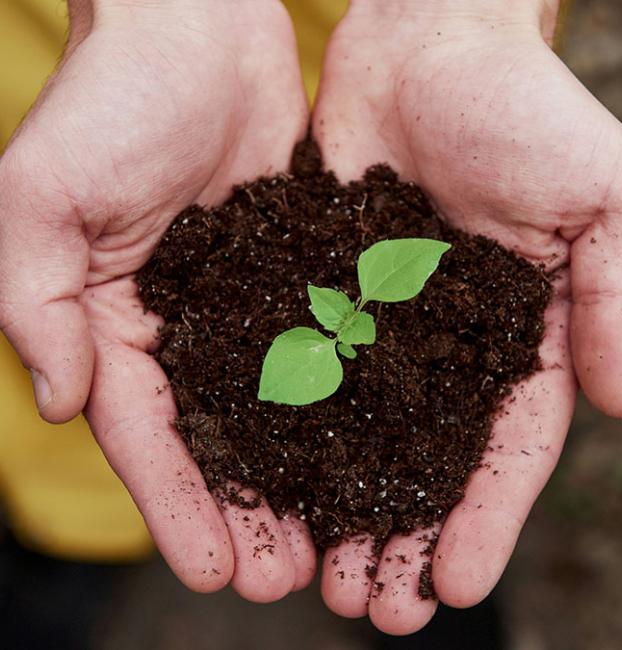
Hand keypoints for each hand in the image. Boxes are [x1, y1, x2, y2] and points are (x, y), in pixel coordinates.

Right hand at [0, 0, 316, 599]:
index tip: (214, 571)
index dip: (177, 506)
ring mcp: (246, 304)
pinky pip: (321, 349)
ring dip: (300, 478)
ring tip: (334, 543)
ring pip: (276, 411)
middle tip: (286, 581)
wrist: (197, 28)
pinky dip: (342, 404)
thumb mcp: (42, 197)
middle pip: (215, 441)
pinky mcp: (298, 273)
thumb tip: (64, 405)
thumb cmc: (113, 98)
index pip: (145, 436)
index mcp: (115, 322)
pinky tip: (372, 448)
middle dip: (245, 513)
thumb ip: (37, 303)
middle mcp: (182, 326)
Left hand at [313, 0, 621, 633]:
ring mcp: (383, 322)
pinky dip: (293, 433)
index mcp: (522, 331)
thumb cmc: (527, 105)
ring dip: (345, 509)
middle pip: (428, 461)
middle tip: (376, 611)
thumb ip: (616, 299)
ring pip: (361, 435)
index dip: (483, 519)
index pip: (507, 448)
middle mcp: (450, 341)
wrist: (429, 40)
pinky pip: (307, 372)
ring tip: (323, 581)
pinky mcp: (326, 289)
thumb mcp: (604, 196)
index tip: (452, 586)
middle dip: (405, 537)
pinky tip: (271, 486)